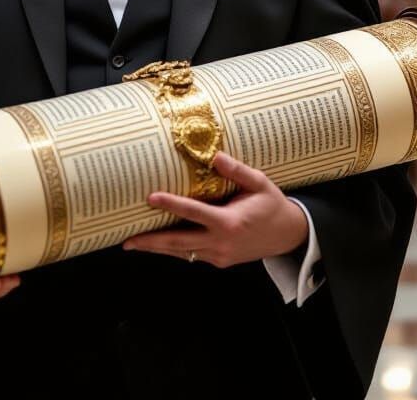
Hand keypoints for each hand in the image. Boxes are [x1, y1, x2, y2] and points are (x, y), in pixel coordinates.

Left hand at [122, 152, 307, 267]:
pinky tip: (159, 244)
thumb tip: (215, 155)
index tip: (150, 198)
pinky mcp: (220, 260)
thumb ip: (237, 170)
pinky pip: (192, 254)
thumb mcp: (259, 183)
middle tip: (127, 240)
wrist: (289, 235)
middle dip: (151, 242)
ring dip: (157, 249)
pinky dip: (174, 250)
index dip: (171, 204)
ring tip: (134, 244)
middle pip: (179, 243)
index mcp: (229, 222)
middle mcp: (221, 242)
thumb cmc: (272, 205)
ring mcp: (219, 255)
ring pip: (182, 252)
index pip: (193, 212)